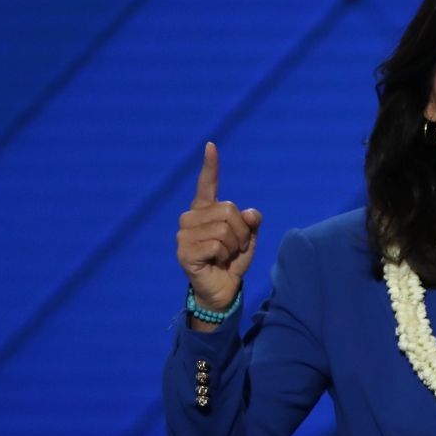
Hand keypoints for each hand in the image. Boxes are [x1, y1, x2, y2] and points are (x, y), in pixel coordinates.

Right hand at [175, 142, 262, 309]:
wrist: (222, 290)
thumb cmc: (232, 261)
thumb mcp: (248, 239)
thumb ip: (251, 222)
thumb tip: (250, 213)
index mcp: (205, 211)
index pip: (207, 185)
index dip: (210, 166)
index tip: (211, 145)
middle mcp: (191, 218)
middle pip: (229, 210)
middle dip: (242, 232)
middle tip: (234, 248)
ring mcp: (184, 234)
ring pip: (224, 229)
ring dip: (234, 246)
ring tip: (225, 256)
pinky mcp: (184, 251)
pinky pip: (217, 245)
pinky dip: (225, 256)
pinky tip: (216, 263)